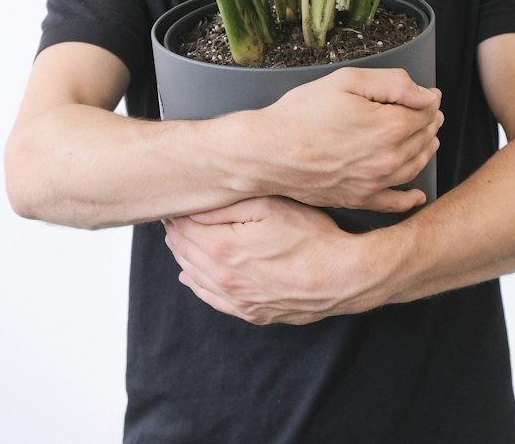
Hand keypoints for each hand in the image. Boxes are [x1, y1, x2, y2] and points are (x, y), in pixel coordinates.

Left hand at [164, 197, 373, 324]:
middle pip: (185, 253)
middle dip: (176, 232)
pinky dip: (197, 285)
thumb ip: (227, 206)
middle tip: (172, 215)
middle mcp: (224, 279)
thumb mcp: (269, 206)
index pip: (184, 229)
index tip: (173, 201)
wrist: (342, 276)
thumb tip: (194, 207)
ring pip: (195, 276)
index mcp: (223, 249)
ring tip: (178, 238)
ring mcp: (237, 300)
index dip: (176, 213)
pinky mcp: (252, 313)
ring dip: (183, 256)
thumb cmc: (311, 236)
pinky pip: (212, 300)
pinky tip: (190, 276)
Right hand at [257, 68, 442, 211]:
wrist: (269, 152)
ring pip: (415, 166)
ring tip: (427, 138)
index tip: (427, 95)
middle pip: (423, 139)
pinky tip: (417, 195)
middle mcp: (388, 159)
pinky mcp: (359, 199)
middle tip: (428, 112)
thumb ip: (392, 83)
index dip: (429, 101)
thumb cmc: (301, 114)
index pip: (425, 113)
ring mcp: (375, 183)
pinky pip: (394, 203)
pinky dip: (410, 198)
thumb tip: (426, 95)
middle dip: (430, 122)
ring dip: (426, 150)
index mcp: (388, 127)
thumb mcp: (346, 80)